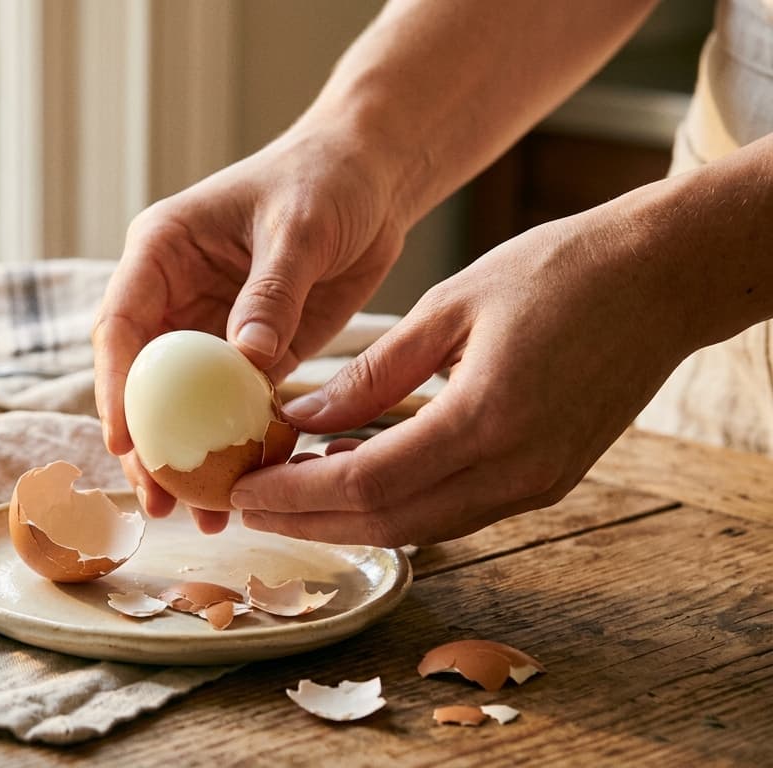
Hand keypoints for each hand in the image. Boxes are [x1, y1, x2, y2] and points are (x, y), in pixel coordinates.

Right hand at [92, 130, 404, 531]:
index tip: (125, 440)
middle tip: (158, 501)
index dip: (116, 385)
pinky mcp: (249, 351)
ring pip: (182, 404)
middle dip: (145, 443)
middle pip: (141, 379)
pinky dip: (235, 448)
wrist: (371, 176)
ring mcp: (208, 327)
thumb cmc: (326, 179)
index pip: (120, 325)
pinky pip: (231, 408)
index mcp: (161, 252)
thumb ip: (271, 292)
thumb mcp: (299, 228)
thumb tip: (244, 361)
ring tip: (200, 517)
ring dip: (187, 458)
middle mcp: (172, 294)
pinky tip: (245, 489)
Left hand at [233, 209, 691, 545]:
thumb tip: (303, 418)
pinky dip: (397, 505)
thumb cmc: (558, 272)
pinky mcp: (547, 480)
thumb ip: (372, 374)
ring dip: (350, 521)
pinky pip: (456, 511)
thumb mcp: (447, 307)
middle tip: (248, 508)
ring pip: (422, 527)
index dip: (296, 496)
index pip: (366, 483)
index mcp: (485, 417)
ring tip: (287, 499)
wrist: (662, 279)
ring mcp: (538, 483)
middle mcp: (515, 468)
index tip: (242, 491)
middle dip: (310, 523)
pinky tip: (354, 481)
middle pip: (390, 523)